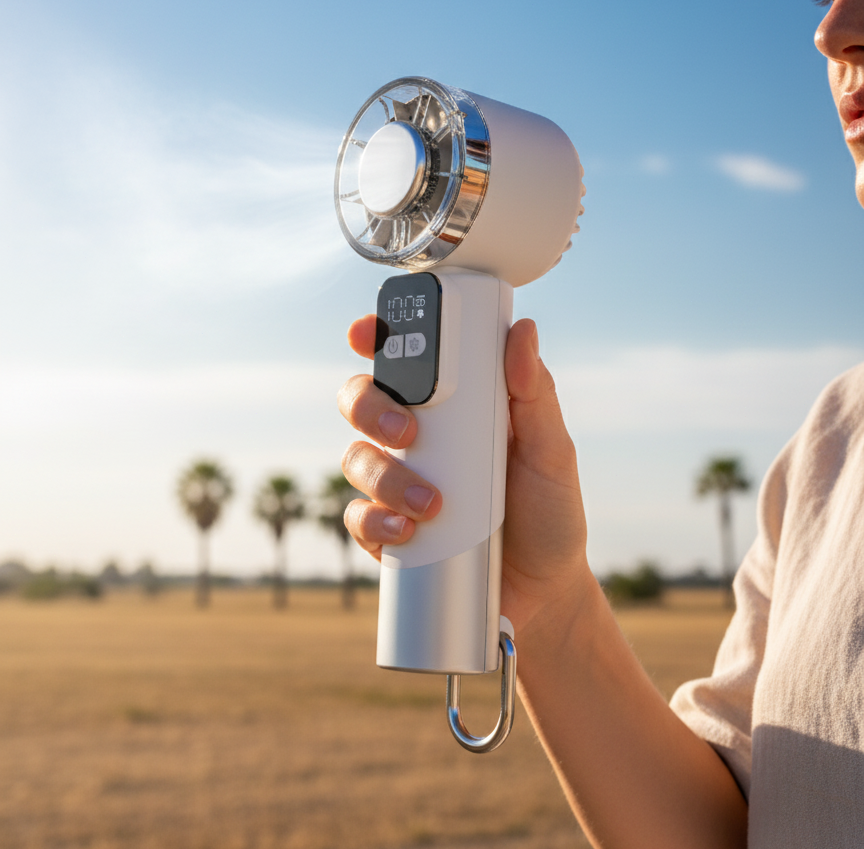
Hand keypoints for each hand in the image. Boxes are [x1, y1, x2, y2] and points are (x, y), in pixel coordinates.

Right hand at [338, 314, 590, 632]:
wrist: (544, 591)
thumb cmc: (549, 512)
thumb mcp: (551, 451)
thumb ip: (536, 395)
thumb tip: (524, 331)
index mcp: (453, 409)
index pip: (405, 362)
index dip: (375, 339)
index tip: (364, 333)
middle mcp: (418, 440)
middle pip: (362, 402)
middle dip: (369, 407)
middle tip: (404, 429)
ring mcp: (399, 485)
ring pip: (356, 459)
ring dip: (383, 476)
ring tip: (431, 504)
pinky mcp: (389, 531)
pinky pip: (359, 517)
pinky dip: (374, 521)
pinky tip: (407, 532)